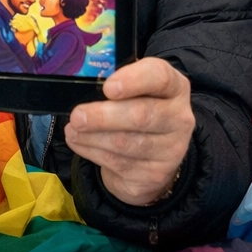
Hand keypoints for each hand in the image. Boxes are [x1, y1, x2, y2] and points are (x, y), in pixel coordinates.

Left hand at [64, 58, 194, 206]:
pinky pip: (118, 163)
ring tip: (72, 129)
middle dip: (103, 116)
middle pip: (141, 115)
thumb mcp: (135, 91)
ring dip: (92, 136)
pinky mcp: (155, 174)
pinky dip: (91, 151)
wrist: (153, 156)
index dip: (134, 80)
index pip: (161, 77)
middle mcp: (179, 117)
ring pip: (126, 143)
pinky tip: (78, 142)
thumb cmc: (137, 109)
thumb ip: (116, 85)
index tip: (108, 87)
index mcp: (174, 87)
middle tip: (77, 116)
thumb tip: (81, 90)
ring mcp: (170, 149)